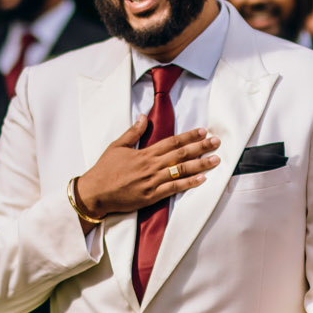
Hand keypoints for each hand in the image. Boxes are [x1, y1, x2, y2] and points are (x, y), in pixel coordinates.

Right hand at [73, 119, 220, 220]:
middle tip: (217, 142)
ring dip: (200, 164)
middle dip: (201, 147)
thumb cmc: (105, 169)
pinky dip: (188, 184)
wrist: (95, 192)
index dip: (189, 136)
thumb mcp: (117, 146)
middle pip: (181, 154)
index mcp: (144, 153)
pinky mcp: (152, 196)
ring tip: (215, 159)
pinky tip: (201, 179)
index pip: (171, 142)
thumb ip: (133, 132)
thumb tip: (143, 117)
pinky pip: (174, 189)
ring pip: (181, 170)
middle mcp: (151, 166)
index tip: (203, 131)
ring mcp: (153, 181)